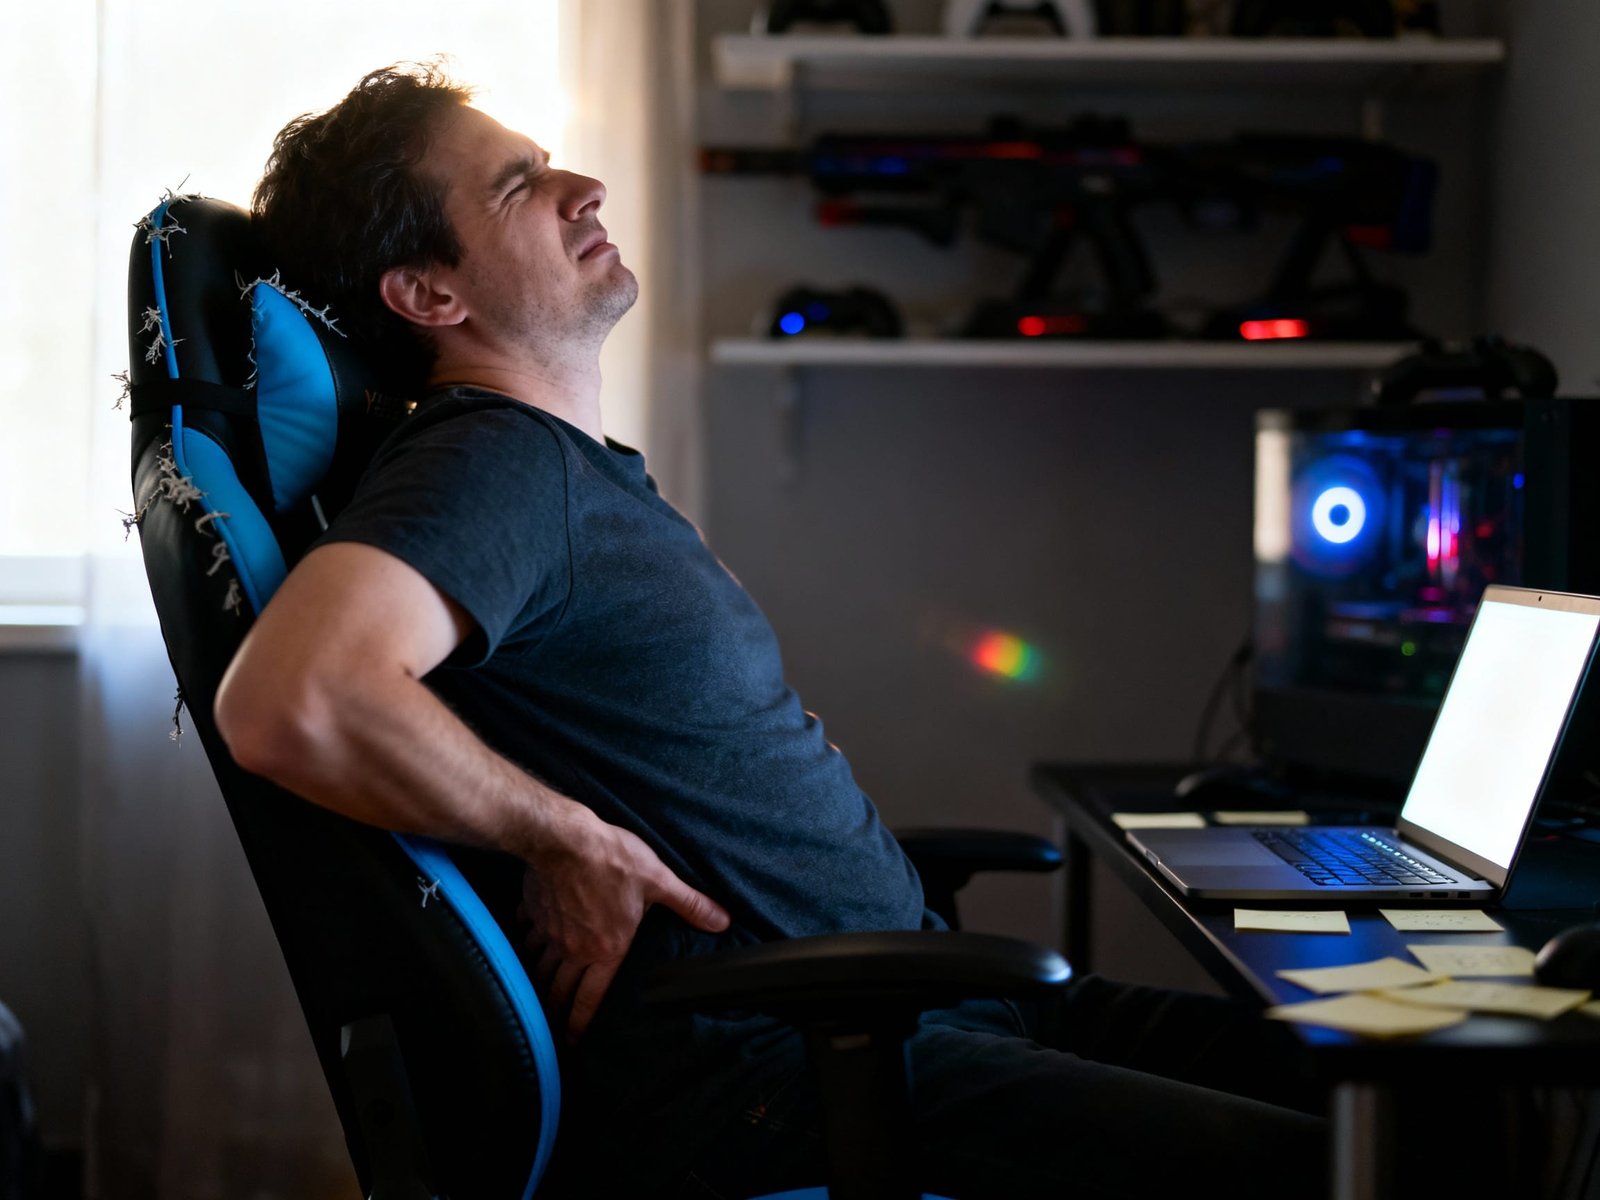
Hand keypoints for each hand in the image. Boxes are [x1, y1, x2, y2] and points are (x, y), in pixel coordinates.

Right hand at [518, 804, 729, 1041]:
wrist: (565, 840)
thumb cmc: (613, 861)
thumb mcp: (659, 882)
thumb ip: (690, 905)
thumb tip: (722, 921)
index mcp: (605, 950)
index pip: (591, 998)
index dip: (580, 1024)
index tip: (573, 1042)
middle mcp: (574, 949)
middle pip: (559, 989)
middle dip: (556, 1010)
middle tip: (552, 1026)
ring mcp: (550, 932)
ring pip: (540, 966)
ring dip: (540, 982)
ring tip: (539, 992)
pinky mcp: (534, 912)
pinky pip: (527, 935)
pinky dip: (527, 943)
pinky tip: (527, 942)